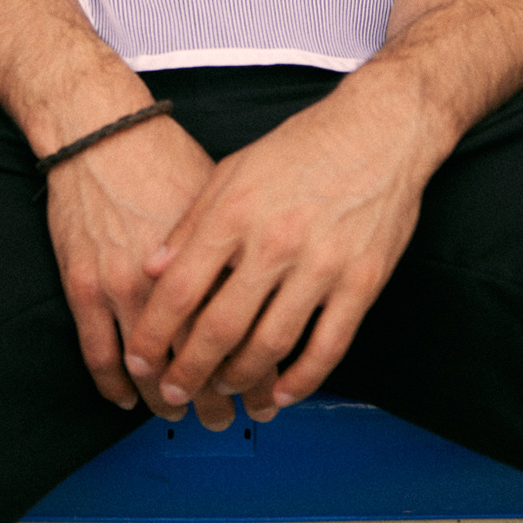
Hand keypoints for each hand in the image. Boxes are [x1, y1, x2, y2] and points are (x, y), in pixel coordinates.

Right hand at [46, 114, 236, 428]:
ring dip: (167, 400)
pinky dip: (114, 386)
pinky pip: (98, 355)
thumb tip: (272, 287)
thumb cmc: (165, 156)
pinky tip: (127, 399)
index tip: (265, 394)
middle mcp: (172, 277)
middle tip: (227, 418)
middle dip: (217, 397)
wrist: (101, 133)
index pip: (243, 333)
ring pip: (150, 368)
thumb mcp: (224, 197)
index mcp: (215, 256)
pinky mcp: (84, 286)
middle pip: (200, 359)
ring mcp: (122, 286)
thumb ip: (244, 249)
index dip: (256, 372)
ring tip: (181, 415)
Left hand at [122, 79, 438, 418]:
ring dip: (242, 380)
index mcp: (236, 212)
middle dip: (190, 371)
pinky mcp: (362, 281)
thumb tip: (153, 268)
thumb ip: (192, 222)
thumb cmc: (305, 146)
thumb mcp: (235, 170)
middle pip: (220, 328)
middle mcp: (275, 241)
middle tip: (175, 393)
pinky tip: (283, 393)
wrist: (381, 129)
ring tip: (226, 390)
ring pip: (270, 345)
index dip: (154, 334)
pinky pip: (328, 346)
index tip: (140, 359)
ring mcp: (321, 264)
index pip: (180, 289)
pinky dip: (302, 380)